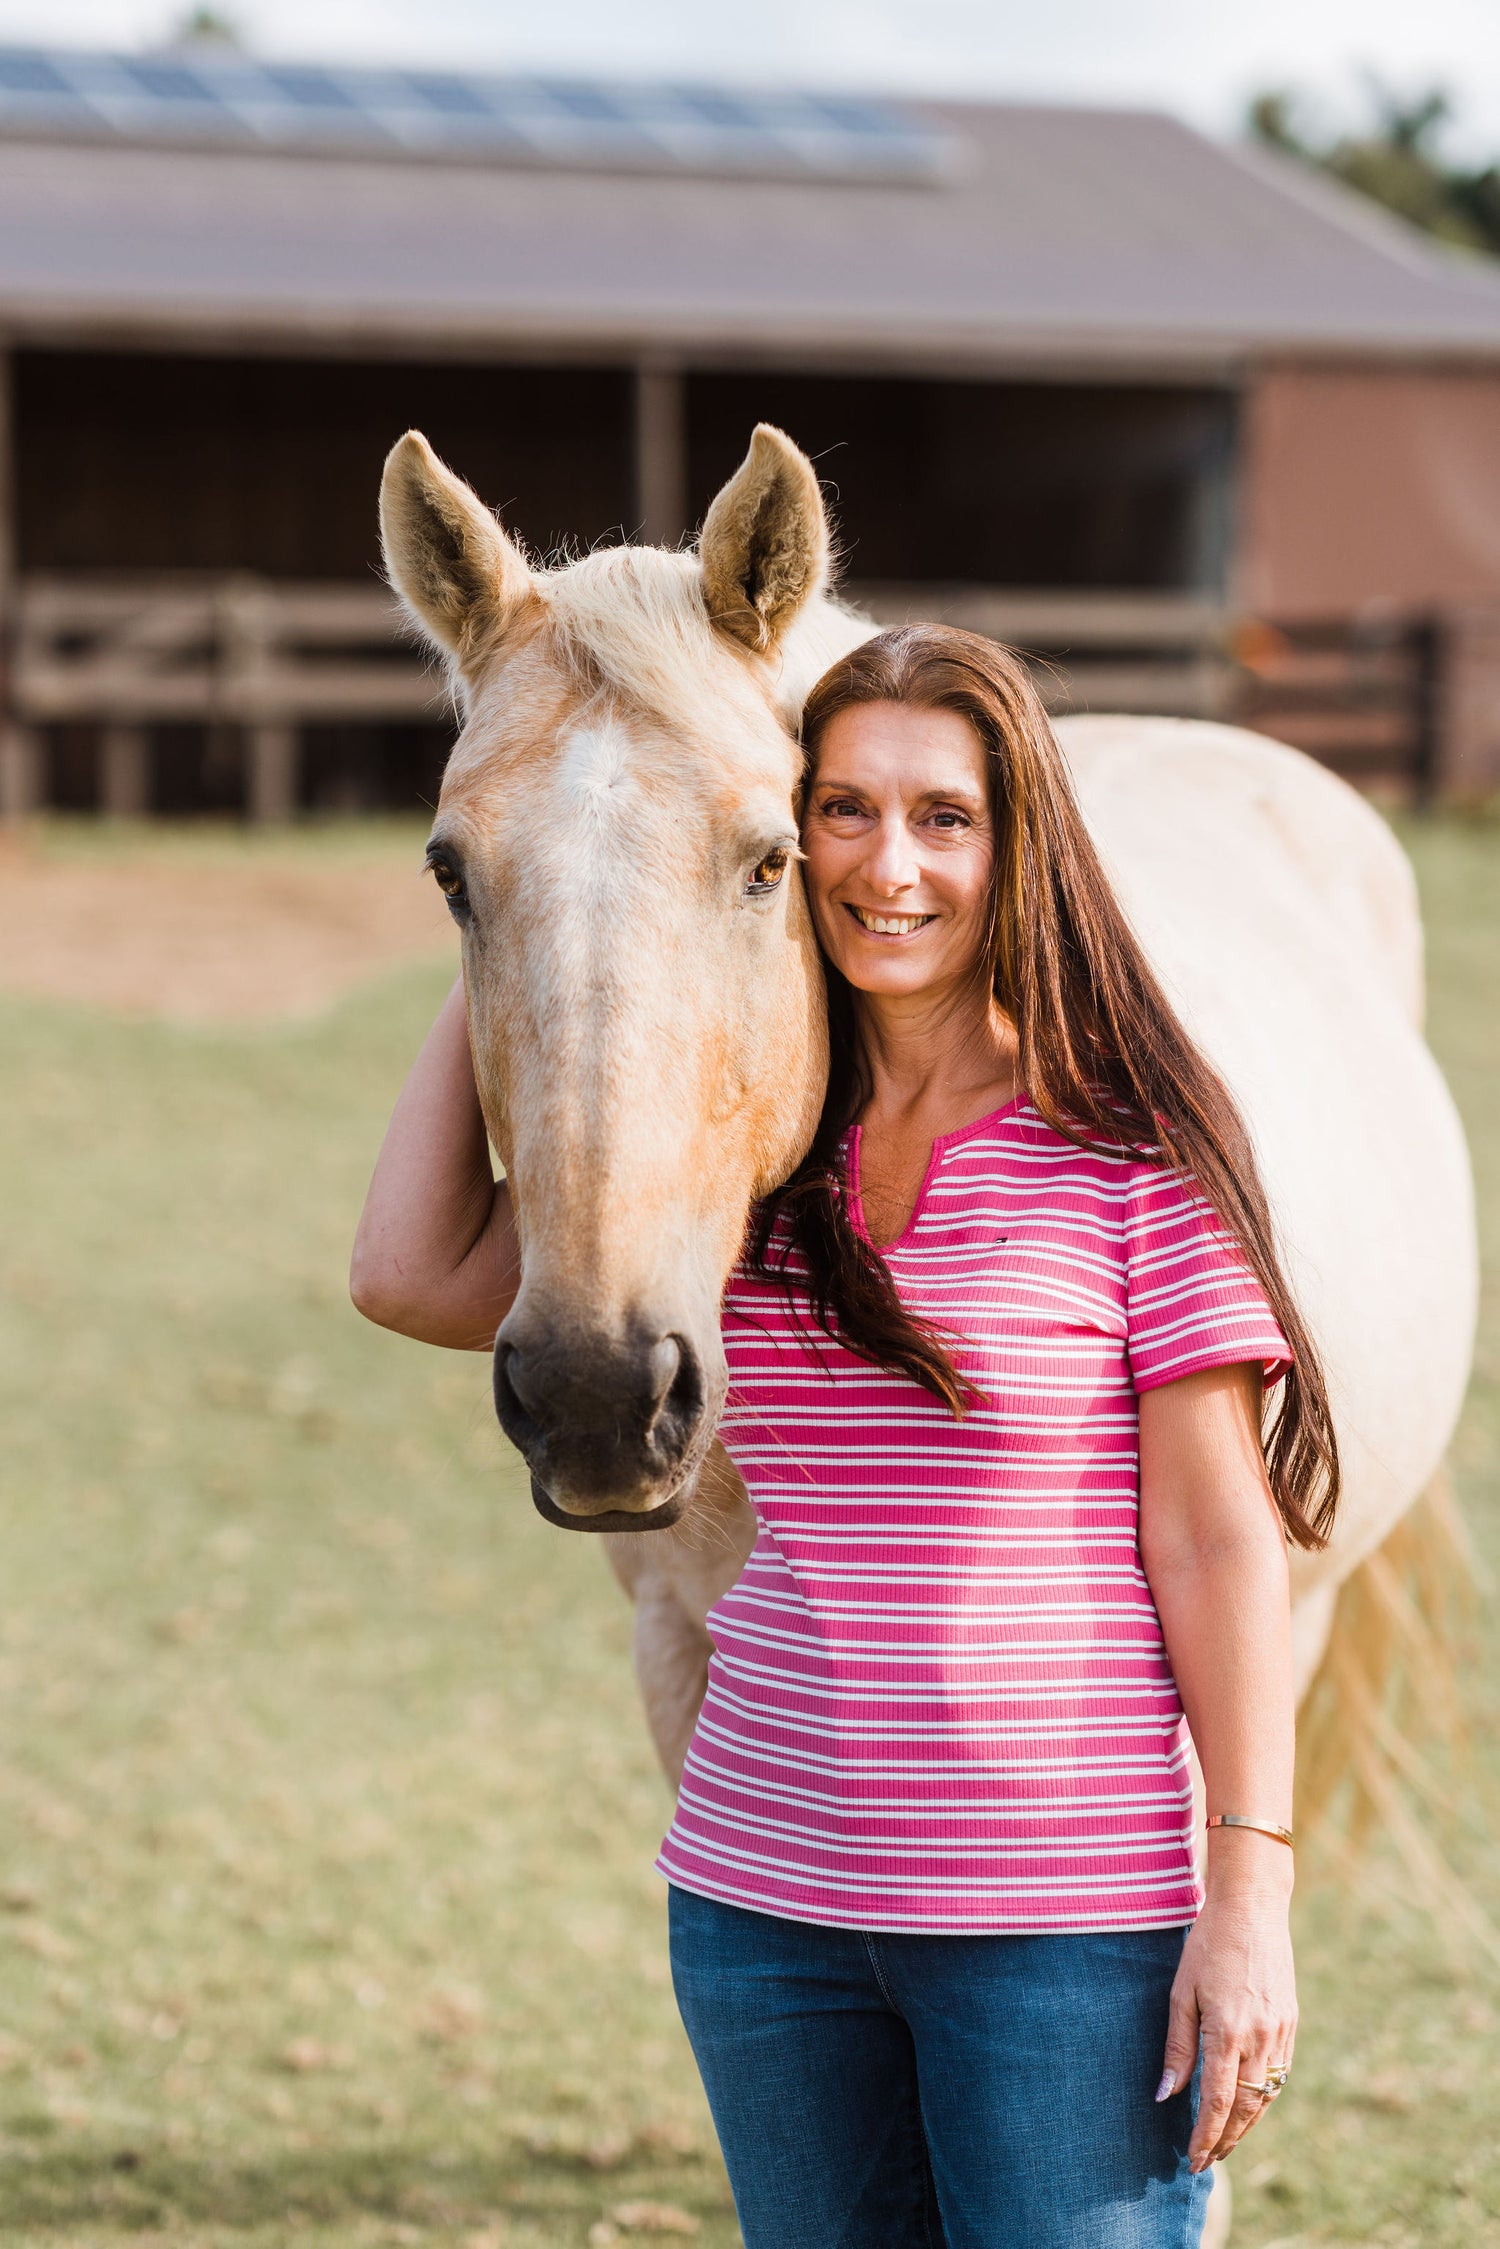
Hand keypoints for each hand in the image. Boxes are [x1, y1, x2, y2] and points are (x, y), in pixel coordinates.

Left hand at [1156, 1864, 1296, 2171]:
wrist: (1252, 1908)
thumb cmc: (1208, 1945)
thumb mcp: (1181, 1991)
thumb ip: (1177, 2045)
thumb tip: (1165, 2094)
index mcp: (1227, 2031)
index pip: (1216, 2102)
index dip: (1205, 2136)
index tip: (1192, 2160)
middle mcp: (1259, 2038)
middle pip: (1244, 2108)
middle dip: (1225, 2140)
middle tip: (1206, 2160)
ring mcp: (1279, 2032)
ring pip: (1265, 2097)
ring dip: (1245, 2124)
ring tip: (1224, 2141)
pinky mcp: (1290, 2023)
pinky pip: (1279, 2074)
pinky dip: (1263, 2098)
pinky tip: (1247, 2105)